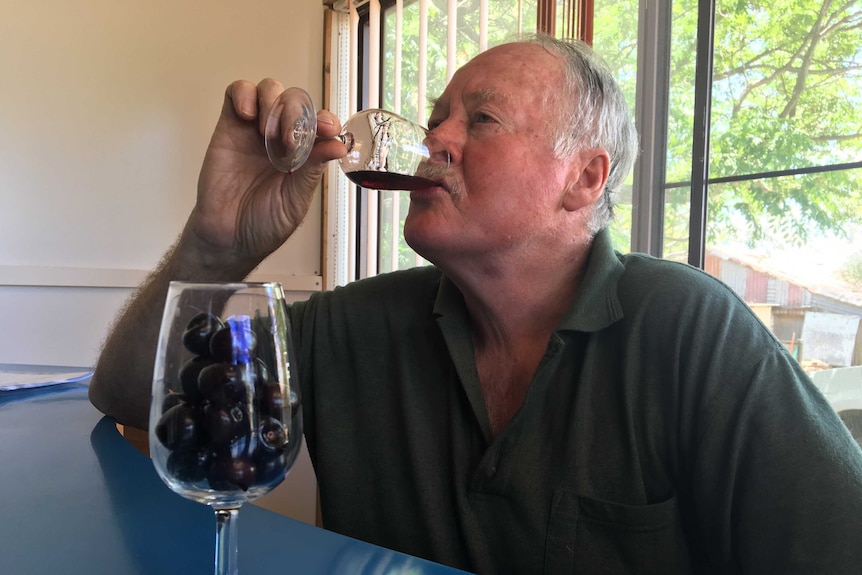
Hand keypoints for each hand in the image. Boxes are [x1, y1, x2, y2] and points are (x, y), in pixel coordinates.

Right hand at [188, 79, 344, 268]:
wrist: (227, 238)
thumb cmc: (262, 224)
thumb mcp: (295, 200)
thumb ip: (312, 170)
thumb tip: (339, 145)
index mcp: (304, 155)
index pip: (320, 124)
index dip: (325, 120)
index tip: (328, 128)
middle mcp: (281, 138)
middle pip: (295, 101)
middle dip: (296, 113)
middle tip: (289, 141)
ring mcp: (255, 130)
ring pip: (269, 90)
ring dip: (273, 103)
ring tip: (268, 133)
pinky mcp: (229, 127)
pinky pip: (237, 93)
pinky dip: (245, 94)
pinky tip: (248, 116)